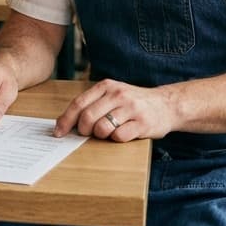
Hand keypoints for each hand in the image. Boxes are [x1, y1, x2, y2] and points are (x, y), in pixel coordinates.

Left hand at [54, 79, 175, 141]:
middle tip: (88, 134)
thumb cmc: (134, 103)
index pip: (79, 103)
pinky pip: (119, 136)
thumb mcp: (113, 95)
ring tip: (109, 132)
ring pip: (102, 128)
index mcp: (107, 86)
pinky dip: (116, 139)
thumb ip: (92, 104)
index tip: (59, 132)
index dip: (66, 120)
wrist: (166, 105)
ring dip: (101, 135)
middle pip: (88, 118)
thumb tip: (65, 122)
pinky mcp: (142, 123)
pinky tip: (123, 133)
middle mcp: (118, 94)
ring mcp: (131, 108)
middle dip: (83, 131)